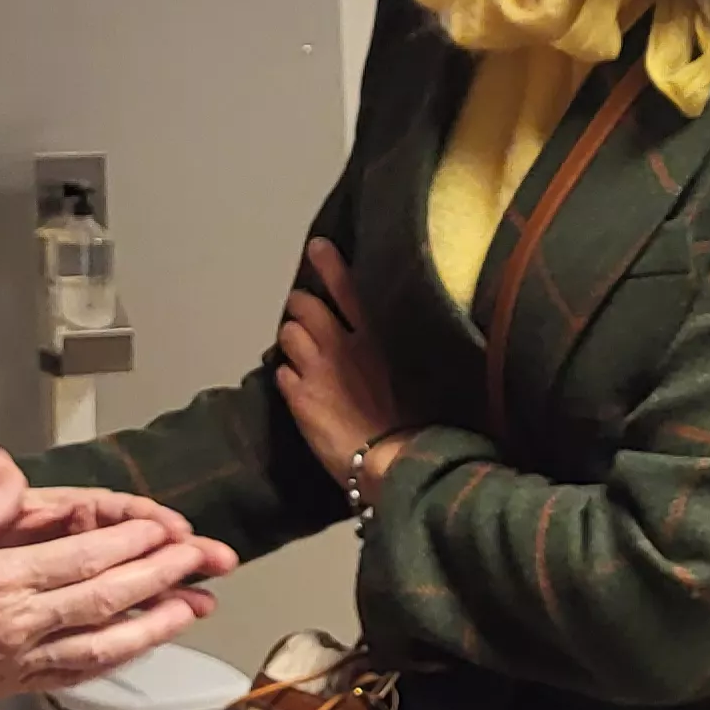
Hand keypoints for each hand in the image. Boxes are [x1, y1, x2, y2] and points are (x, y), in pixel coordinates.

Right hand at [0, 449, 231, 709]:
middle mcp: (19, 624)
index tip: (165, 526)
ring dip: (156, 626)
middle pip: (106, 598)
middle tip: (200, 558)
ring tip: (195, 607)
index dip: (131, 542)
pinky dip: (120, 658)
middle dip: (161, 577)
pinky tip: (146, 645)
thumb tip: (13, 471)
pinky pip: (81, 674)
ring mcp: (22, 659)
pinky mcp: (20, 684)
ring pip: (106, 645)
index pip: (82, 558)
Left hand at [275, 239, 416, 501]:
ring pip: (287, 334)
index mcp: (378, 334)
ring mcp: (317, 371)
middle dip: (301, 303)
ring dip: (291, 336)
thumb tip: (412, 336)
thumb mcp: (428, 373)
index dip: (328, 264)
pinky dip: (286, 374)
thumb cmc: (427, 421)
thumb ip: (409, 349)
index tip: (317, 247)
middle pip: (305, 305)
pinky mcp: (300, 400)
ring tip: (297, 346)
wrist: (400, 462)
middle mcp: (343, 344)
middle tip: (303, 310)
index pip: (347, 286)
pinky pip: (281, 373)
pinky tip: (295, 383)